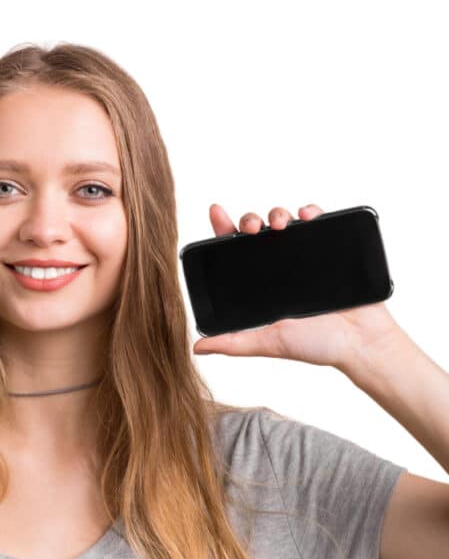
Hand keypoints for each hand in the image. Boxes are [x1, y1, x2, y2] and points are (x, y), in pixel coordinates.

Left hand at [192, 203, 400, 371]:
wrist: (361, 342)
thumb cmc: (316, 344)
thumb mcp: (269, 342)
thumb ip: (234, 343)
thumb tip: (196, 347)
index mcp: (262, 284)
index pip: (236, 252)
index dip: (224, 231)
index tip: (216, 212)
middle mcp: (280, 267)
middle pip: (258, 231)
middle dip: (250, 220)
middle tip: (252, 228)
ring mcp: (306, 257)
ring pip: (285, 221)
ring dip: (278, 212)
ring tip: (279, 223)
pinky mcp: (331, 249)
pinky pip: (320, 221)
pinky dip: (312, 211)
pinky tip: (306, 215)